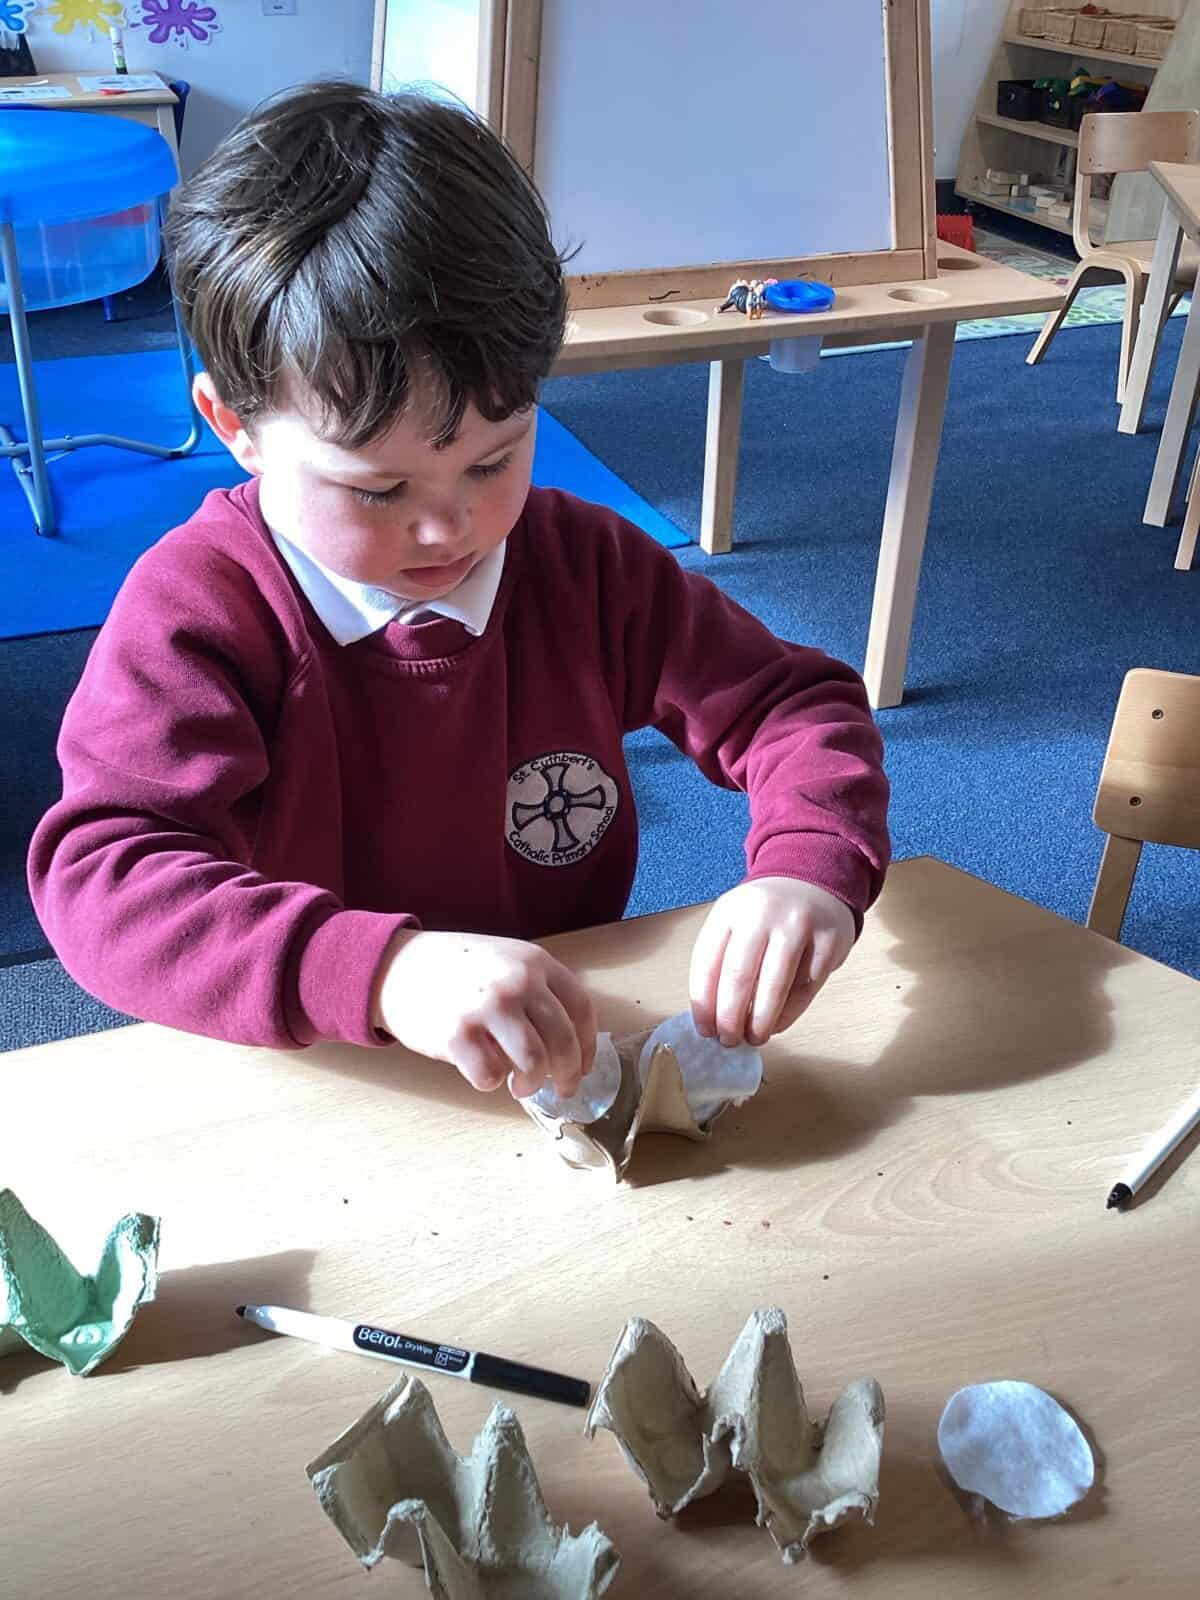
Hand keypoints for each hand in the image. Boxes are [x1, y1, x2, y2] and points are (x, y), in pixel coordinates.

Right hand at [371, 930, 596, 1098]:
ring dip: (531, 1083)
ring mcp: (488, 1007)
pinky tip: (483, 1072)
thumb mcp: (505, 960)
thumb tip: (570, 1044)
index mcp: (535, 962)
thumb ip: (538, 990)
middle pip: (564, 1041)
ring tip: (520, 1085)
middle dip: (568, 1075)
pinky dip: (491, 1082)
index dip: (588, 1045)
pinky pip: (491, 1076)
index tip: (584, 1066)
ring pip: (534, 1063)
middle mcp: (517, 982)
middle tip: (562, 1090)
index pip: (581, 1009)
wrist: (397, 966)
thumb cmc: (456, 968)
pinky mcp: (457, 1034)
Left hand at [689, 877, 854, 1047]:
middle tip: (729, 1041)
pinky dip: (790, 1012)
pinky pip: (806, 987)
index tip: (705, 1030)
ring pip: (775, 986)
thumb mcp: (734, 922)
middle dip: (730, 1018)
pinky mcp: (829, 940)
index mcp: (729, 910)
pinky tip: (779, 1023)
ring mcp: (798, 924)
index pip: (707, 963)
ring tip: (755, 1038)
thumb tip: (712, 1018)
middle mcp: (762, 914)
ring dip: (761, 1021)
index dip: (704, 1003)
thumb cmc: (764, 915)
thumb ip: (720, 960)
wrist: (811, 883)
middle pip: (739, 977)